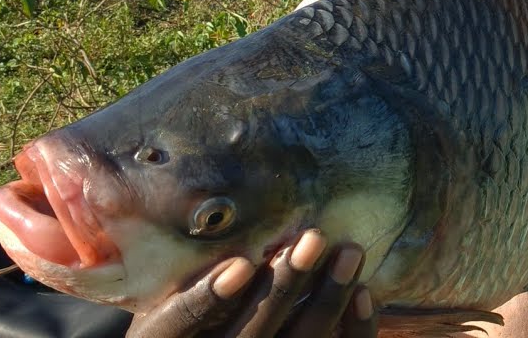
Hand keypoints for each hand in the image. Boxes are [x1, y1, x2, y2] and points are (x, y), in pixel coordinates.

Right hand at [125, 230, 377, 337]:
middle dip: (285, 287)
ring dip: (327, 299)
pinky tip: (364, 293)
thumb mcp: (163, 286)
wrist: (215, 335)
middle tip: (314, 238)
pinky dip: (354, 330)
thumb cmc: (184, 304)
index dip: (206, 299)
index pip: (180, 325)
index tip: (238, 264)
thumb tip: (199, 203)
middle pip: (251, 336)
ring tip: (350, 252)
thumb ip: (180, 262)